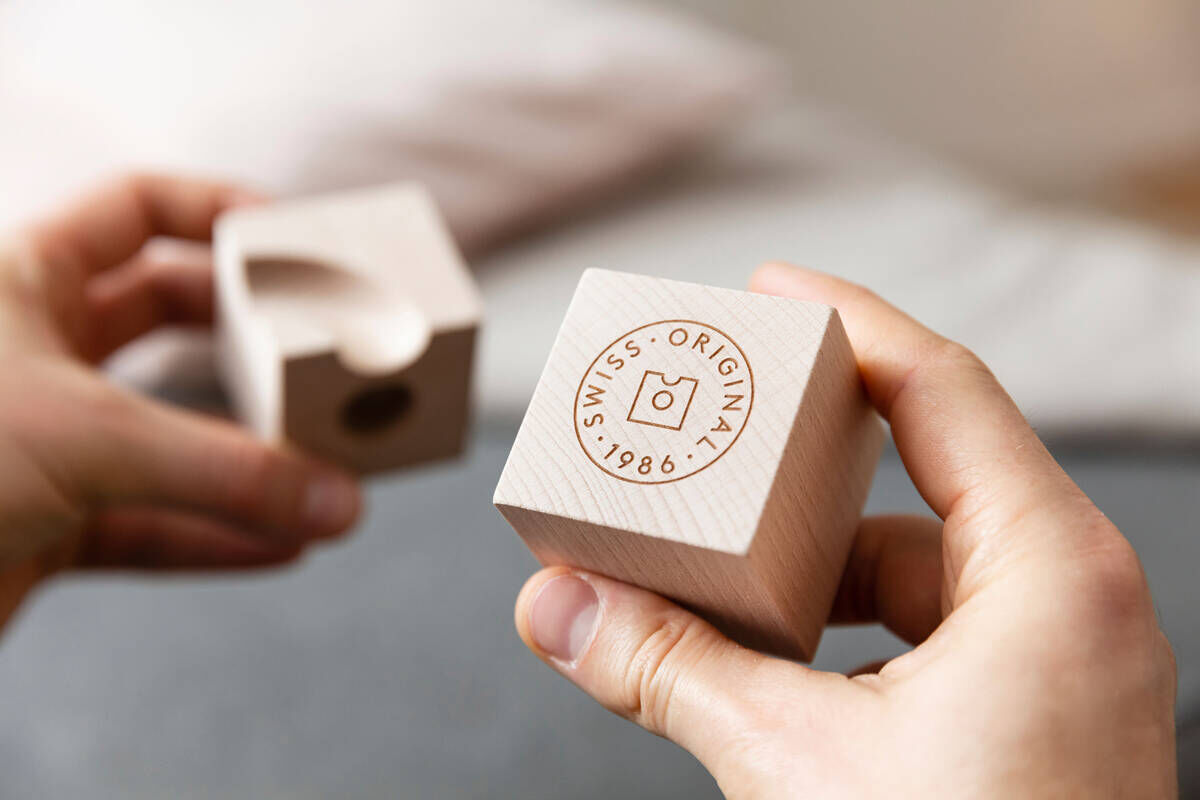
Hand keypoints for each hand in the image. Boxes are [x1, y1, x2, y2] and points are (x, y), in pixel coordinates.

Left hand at [0, 174, 360, 630]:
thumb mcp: (86, 437)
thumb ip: (225, 469)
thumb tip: (335, 499)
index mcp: (21, 280)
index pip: (139, 209)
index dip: (219, 211)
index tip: (295, 241)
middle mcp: (32, 352)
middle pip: (168, 321)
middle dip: (246, 342)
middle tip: (318, 360)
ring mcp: (37, 440)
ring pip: (166, 435)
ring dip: (244, 460)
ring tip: (322, 475)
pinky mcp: (40, 524)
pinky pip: (149, 524)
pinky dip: (215, 537)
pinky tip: (279, 546)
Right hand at [514, 263, 1176, 796]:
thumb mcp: (796, 765)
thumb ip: (669, 670)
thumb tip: (554, 605)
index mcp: (1047, 571)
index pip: (939, 387)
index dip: (848, 323)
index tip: (767, 290)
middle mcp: (1069, 598)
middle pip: (919, 468)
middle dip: (802, 451)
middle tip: (713, 423)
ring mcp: (1054, 659)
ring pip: (911, 561)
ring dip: (809, 555)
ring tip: (714, 552)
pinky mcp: (1028, 713)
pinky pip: (922, 627)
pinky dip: (840, 621)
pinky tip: (769, 642)